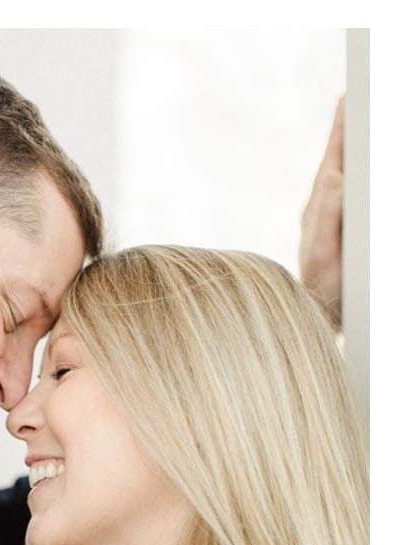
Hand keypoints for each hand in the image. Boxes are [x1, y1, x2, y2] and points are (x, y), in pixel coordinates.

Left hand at [299, 97, 342, 327]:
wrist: (320, 310)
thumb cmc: (323, 286)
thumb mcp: (323, 251)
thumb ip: (326, 215)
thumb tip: (333, 176)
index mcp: (320, 207)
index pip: (333, 161)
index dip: (340, 132)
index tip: (347, 102)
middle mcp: (324, 206)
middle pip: (338, 160)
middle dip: (346, 130)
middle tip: (352, 99)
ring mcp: (332, 214)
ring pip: (343, 172)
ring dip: (349, 147)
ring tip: (355, 120)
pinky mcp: (340, 224)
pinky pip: (347, 190)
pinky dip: (352, 170)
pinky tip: (359, 163)